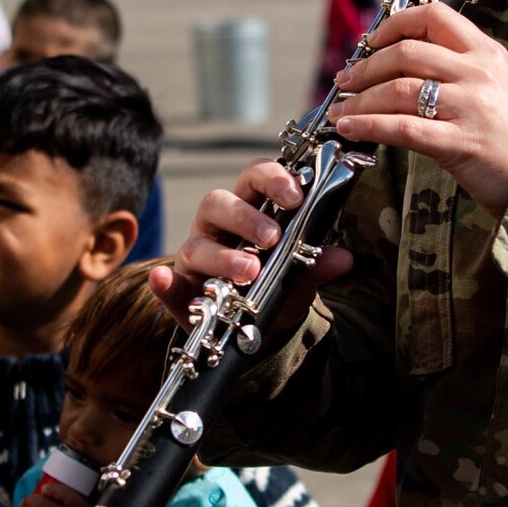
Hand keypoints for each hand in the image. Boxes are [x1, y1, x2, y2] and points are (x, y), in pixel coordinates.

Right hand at [151, 159, 352, 332]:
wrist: (260, 328)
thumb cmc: (277, 285)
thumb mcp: (300, 275)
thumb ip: (317, 264)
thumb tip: (343, 259)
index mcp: (248, 209)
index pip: (253, 178)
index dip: (272, 179)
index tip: (295, 195)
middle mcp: (217, 227)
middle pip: (217, 203)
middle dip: (245, 217)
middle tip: (272, 238)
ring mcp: (196, 256)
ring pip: (198, 245)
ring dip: (223, 256)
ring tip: (249, 270)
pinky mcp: (181, 289)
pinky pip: (167, 284)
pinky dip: (164, 283)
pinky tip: (164, 280)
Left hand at [327, 2, 507, 213]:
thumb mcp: (497, 88)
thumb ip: (459, 71)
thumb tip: (402, 68)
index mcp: (487, 53)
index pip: (435, 16)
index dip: (395, 24)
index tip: (372, 41)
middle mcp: (478, 73)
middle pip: (407, 52)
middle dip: (366, 65)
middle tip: (346, 79)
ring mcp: (469, 106)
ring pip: (398, 89)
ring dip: (360, 98)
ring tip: (341, 108)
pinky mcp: (459, 142)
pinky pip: (401, 128)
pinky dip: (368, 125)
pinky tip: (350, 127)